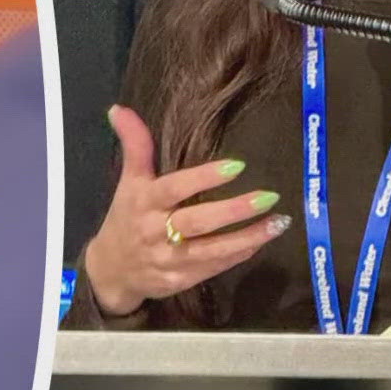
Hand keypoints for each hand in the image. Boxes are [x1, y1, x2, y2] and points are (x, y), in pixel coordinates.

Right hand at [80, 105, 293, 316]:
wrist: (111, 271)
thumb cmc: (126, 217)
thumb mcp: (129, 181)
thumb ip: (134, 145)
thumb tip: (119, 108)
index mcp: (144, 202)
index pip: (175, 188)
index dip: (204, 178)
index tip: (237, 165)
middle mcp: (156, 231)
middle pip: (197, 222)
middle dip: (234, 210)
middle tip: (269, 196)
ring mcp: (168, 260)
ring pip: (211, 250)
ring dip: (247, 237)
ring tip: (278, 222)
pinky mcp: (179, 281)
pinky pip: (212, 267)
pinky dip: (238, 255)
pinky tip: (261, 241)